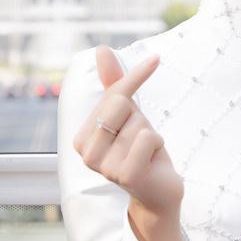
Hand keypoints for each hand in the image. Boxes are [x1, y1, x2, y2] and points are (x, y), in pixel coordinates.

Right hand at [71, 46, 184, 216]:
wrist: (158, 191)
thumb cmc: (141, 151)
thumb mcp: (129, 115)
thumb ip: (114, 85)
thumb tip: (101, 49)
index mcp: (82, 138)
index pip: (112, 94)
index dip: (136, 79)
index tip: (157, 58)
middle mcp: (86, 154)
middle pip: (120, 104)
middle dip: (139, 118)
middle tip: (140, 140)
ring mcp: (104, 166)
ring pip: (138, 123)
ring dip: (150, 135)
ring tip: (145, 154)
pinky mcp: (125, 174)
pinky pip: (148, 137)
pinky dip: (158, 145)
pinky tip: (151, 162)